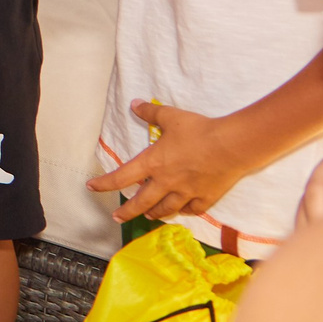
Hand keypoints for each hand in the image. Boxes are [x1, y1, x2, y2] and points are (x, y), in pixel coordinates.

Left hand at [90, 100, 250, 222]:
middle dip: (127, 211)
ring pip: (166, 209)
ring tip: (148, 216)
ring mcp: (186, 193)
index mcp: (153, 163)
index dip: (104, 183)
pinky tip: (180, 211)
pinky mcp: (206, 198)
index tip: (91, 188)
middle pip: (142, 202)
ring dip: (154, 213)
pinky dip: (183, 212)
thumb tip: (134, 104)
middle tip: (116, 217)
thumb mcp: (170, 117)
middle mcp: (166, 182)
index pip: (122, 177)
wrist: (231, 146)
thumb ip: (150, 112)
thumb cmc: (198, 130)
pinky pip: (191, 210)